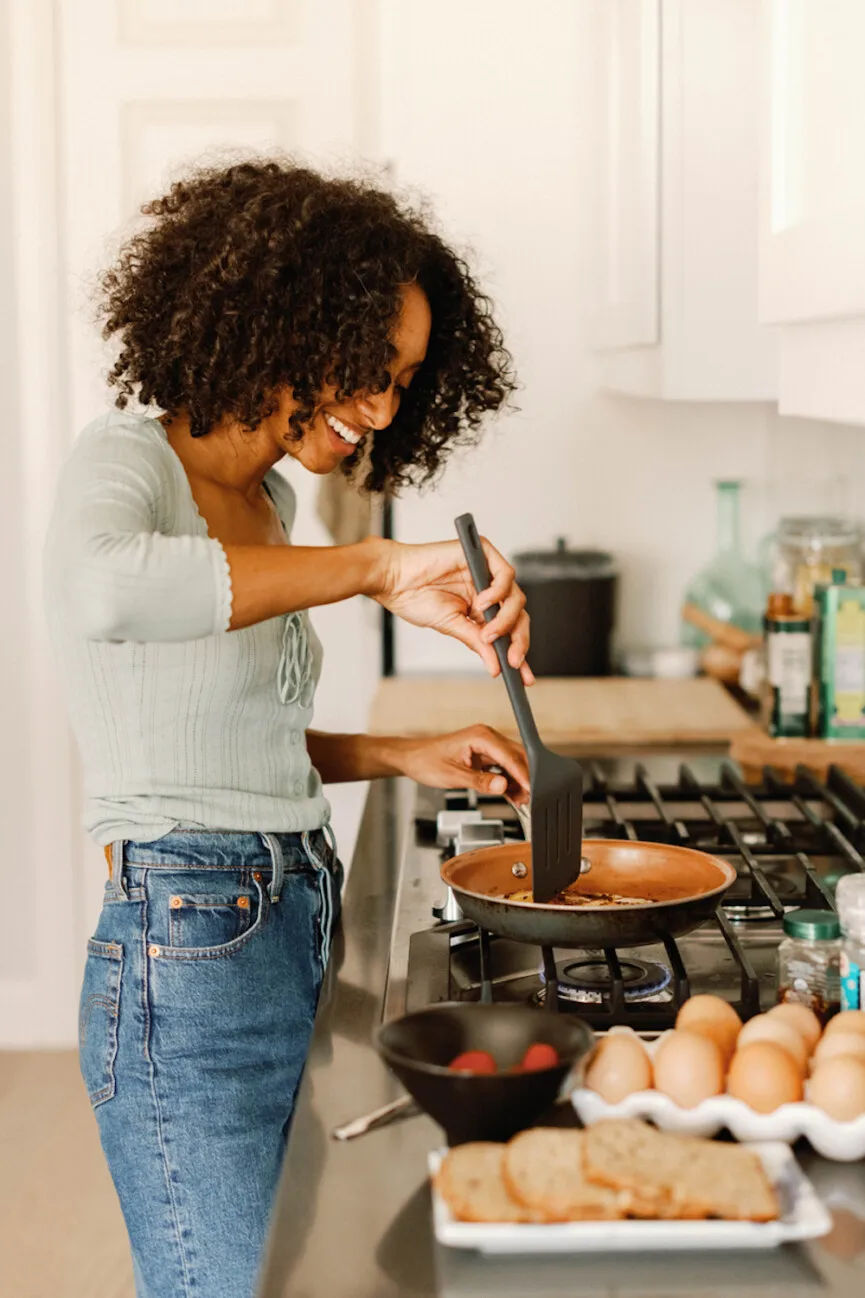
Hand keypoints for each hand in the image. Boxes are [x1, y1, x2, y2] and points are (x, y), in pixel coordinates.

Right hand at [373, 538, 533, 682]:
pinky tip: (481, 604)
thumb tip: (496, 666)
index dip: (519, 652)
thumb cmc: (415, 598)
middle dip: (518, 640)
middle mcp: (488, 591)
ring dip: (505, 620)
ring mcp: (487, 573)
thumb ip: (476, 642)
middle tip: (512, 659)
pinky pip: (506, 575)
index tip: (524, 677)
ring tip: (487, 633)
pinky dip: (498, 592)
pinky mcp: (483, 554)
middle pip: (519, 615)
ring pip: (516, 597)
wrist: (395, 579)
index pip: (509, 631)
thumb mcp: (452, 626)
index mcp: (482, 610)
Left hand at [395, 726, 528, 799]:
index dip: (523, 774)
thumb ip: (480, 782)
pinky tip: (512, 795)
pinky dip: (509, 782)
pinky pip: (503, 768)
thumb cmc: (426, 761)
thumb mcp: (453, 776)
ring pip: (512, 764)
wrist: (412, 759)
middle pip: (516, 758)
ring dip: (518, 782)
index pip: (510, 756)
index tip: (532, 789)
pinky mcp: (485, 756)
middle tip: (531, 798)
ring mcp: (487, 746)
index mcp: (481, 736)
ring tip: (523, 800)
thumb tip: (502, 786)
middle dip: (525, 778)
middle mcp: (487, 738)